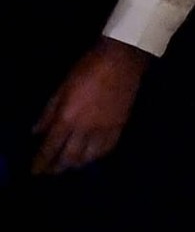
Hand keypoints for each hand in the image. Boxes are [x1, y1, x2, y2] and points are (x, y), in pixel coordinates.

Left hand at [33, 38, 150, 173]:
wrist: (122, 59)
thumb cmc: (88, 68)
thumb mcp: (62, 86)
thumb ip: (49, 111)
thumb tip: (36, 131)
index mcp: (67, 118)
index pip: (50, 148)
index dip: (41, 162)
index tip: (35, 171)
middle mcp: (84, 129)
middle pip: (68, 158)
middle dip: (57, 167)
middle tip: (51, 170)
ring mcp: (103, 130)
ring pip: (88, 157)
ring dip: (76, 164)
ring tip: (70, 164)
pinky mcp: (119, 127)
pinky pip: (106, 149)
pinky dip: (96, 156)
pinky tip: (92, 155)